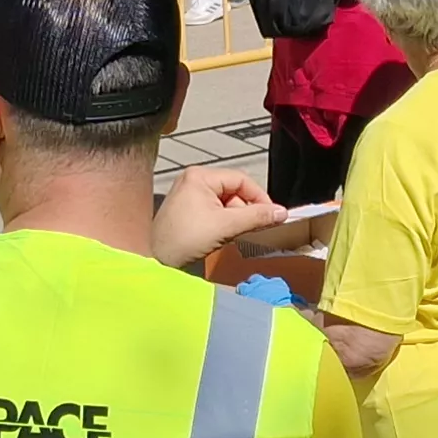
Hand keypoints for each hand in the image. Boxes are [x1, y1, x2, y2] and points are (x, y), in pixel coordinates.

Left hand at [151, 166, 298, 266]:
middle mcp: (193, 180)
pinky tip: (223, 236)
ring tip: (234, 234)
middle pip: (234, 191)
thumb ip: (256, 217)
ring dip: (235, 218)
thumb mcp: (226, 226)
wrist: (156, 261)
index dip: (260, 197)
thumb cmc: (182, 241)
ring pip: (225, 202)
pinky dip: (224, 222)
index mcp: (200, 176)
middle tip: (255, 227)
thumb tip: (281, 212)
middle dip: (246, 210)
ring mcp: (189, 195)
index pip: (241, 180)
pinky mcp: (187, 210)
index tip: (272, 215)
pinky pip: (214, 211)